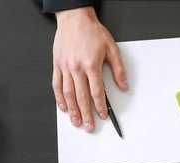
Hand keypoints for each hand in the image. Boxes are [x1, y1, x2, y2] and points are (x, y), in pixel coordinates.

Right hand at [52, 7, 127, 132]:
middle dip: (86, 114)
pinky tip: (63, 107)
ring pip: (68, 94)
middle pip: (81, 97)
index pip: (96, 92)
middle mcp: (77, 68)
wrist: (74, 18)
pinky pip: (56, 84)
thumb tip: (123, 85)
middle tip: (88, 126)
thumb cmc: (92, 31)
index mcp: (91, 65)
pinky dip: (59, 98)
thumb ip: (118, 69)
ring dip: (72, 110)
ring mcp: (65, 67)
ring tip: (75, 121)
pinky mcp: (57, 64)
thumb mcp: (112, 49)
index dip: (99, 106)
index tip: (102, 115)